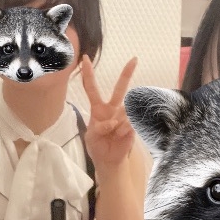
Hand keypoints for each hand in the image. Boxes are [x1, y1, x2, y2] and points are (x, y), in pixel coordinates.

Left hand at [81, 54, 136, 171]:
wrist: (108, 160)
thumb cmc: (97, 146)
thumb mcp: (91, 137)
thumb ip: (98, 128)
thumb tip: (113, 122)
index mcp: (98, 109)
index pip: (92, 88)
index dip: (88, 74)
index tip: (85, 59)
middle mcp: (112, 108)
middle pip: (119, 89)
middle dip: (127, 74)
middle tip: (134, 59)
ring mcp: (123, 116)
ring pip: (122, 112)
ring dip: (115, 126)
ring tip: (112, 135)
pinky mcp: (132, 124)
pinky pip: (128, 123)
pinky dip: (122, 131)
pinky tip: (119, 136)